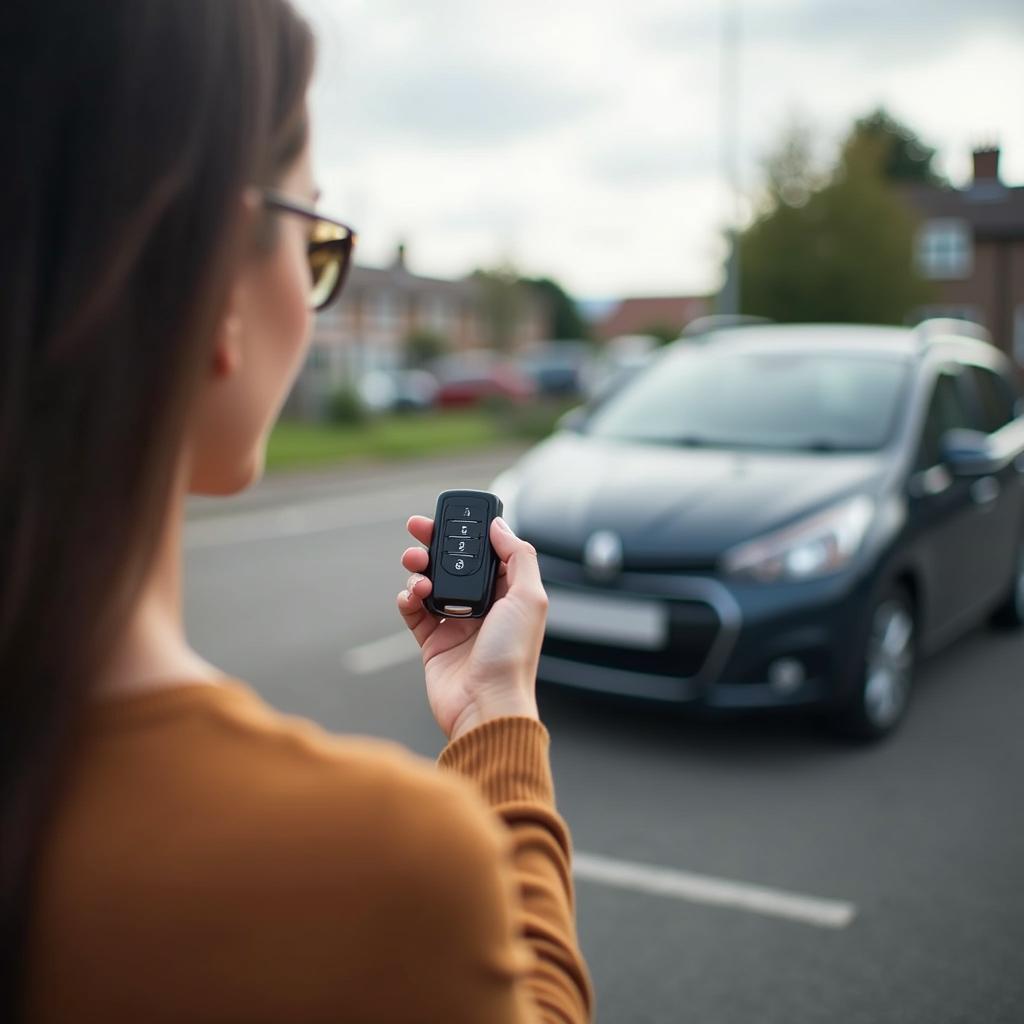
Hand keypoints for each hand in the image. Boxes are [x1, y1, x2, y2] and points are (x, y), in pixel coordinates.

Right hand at [397, 515, 546, 741]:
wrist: (485, 705)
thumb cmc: (512, 655)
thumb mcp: (529, 598)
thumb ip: (518, 556)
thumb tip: (499, 526)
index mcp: (508, 593)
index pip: (486, 552)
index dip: (468, 531)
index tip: (450, 514)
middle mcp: (483, 606)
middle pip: (453, 563)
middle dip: (434, 542)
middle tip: (416, 527)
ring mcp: (456, 624)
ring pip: (430, 582)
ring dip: (418, 569)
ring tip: (414, 567)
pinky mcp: (432, 642)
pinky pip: (413, 611)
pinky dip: (407, 598)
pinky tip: (411, 595)